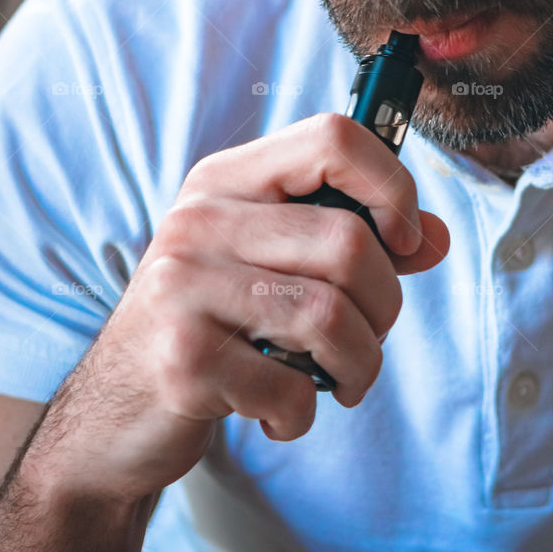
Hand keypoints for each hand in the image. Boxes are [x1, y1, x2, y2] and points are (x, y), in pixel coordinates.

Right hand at [36, 114, 448, 500]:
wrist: (117, 409)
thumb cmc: (212, 323)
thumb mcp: (271, 264)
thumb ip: (357, 242)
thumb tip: (435, 238)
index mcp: (226, 181)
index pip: (333, 138)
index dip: (391, 187)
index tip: (403, 241)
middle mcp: (199, 221)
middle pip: (349, 243)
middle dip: (385, 307)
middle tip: (365, 340)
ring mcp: (184, 288)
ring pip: (331, 316)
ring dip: (358, 366)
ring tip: (340, 381)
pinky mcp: (183, 360)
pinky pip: (293, 386)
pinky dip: (304, 412)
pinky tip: (281, 413)